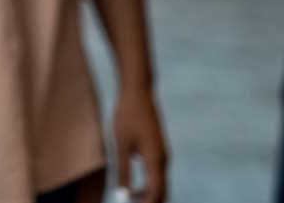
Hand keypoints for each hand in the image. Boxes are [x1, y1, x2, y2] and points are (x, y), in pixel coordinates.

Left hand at [109, 84, 168, 202]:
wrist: (137, 92)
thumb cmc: (127, 115)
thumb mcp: (120, 144)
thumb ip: (122, 169)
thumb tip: (121, 192)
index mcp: (155, 158)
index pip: (156, 191)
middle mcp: (163, 158)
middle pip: (161, 190)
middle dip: (149, 201)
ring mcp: (162, 154)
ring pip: (158, 183)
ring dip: (147, 194)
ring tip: (128, 199)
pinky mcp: (157, 149)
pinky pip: (155, 174)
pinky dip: (147, 185)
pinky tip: (132, 187)